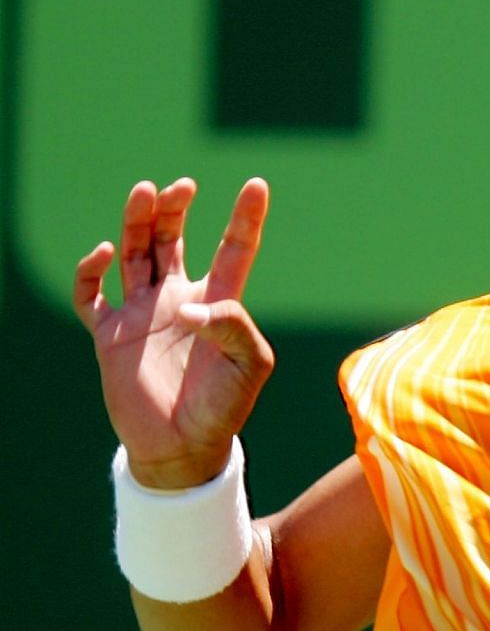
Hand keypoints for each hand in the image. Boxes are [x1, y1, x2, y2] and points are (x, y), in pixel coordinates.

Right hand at [73, 177, 274, 488]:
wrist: (184, 446)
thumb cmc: (225, 406)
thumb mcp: (249, 364)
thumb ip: (232, 326)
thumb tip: (186, 308)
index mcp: (219, 302)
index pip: (234, 249)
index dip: (245, 218)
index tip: (257, 185)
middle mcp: (179, 299)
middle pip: (174, 240)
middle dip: (175, 210)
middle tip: (182, 186)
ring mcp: (142, 314)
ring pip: (136, 254)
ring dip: (138, 222)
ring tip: (146, 192)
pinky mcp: (110, 335)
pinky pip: (92, 295)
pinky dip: (91, 271)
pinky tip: (106, 254)